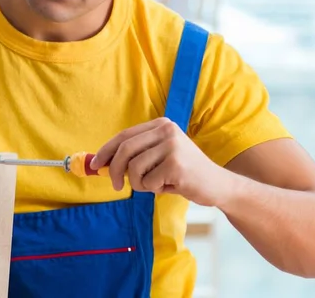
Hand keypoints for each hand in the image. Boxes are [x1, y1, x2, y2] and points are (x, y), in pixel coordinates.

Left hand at [90, 117, 231, 206]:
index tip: (95, 164)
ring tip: (156, 185)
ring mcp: (172, 146)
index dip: (106, 150)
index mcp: (161, 125)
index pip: (124, 135)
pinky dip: (155, 190)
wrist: (218, 185)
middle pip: (125, 150)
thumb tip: (102, 162)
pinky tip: (171, 187)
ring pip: (135, 169)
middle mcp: (166, 131)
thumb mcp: (160, 156)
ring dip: (140, 184)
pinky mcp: (176, 165)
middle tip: (115, 185)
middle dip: (114, 170)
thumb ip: (136, 155)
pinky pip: (148, 183)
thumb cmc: (184, 173)